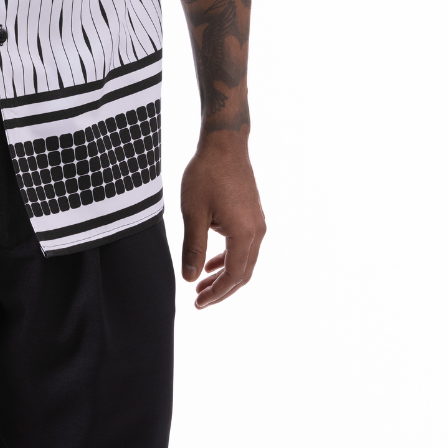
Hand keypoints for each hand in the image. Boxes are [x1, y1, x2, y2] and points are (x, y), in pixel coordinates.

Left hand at [179, 130, 265, 308]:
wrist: (224, 144)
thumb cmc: (206, 175)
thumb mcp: (193, 213)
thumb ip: (193, 248)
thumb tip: (189, 279)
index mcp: (244, 234)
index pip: (233, 276)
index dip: (216, 294)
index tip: (197, 303)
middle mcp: (257, 231)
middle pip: (243, 273)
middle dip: (221, 290)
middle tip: (199, 300)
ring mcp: (258, 222)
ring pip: (245, 260)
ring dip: (225, 275)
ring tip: (203, 284)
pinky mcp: (253, 214)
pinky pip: (245, 246)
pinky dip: (230, 258)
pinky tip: (213, 261)